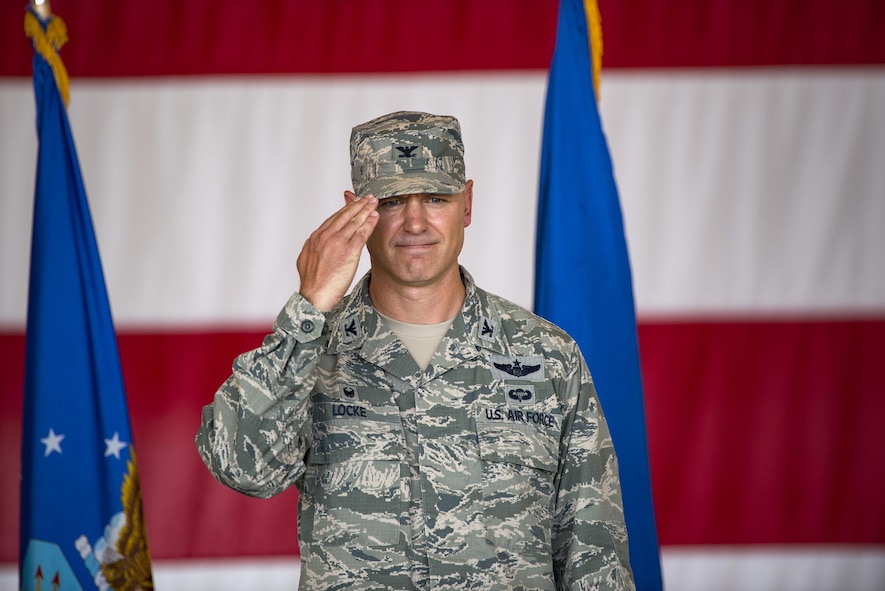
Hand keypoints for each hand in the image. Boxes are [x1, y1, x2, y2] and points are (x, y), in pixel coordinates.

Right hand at [297, 192, 378, 310]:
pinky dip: (369, 223)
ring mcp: (337, 243)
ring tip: (374, 202)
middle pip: (344, 216)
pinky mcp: (348, 251)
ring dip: (365, 210)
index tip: (353, 203)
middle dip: (357, 204)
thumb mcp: (305, 260)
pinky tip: (375, 216)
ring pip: (354, 221)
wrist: (314, 296)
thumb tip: (312, 244)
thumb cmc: (312, 283)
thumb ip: (312, 249)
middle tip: (367, 197)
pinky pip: (361, 233)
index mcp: (316, 238)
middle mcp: (326, 236)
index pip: (333, 218)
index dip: (345, 209)